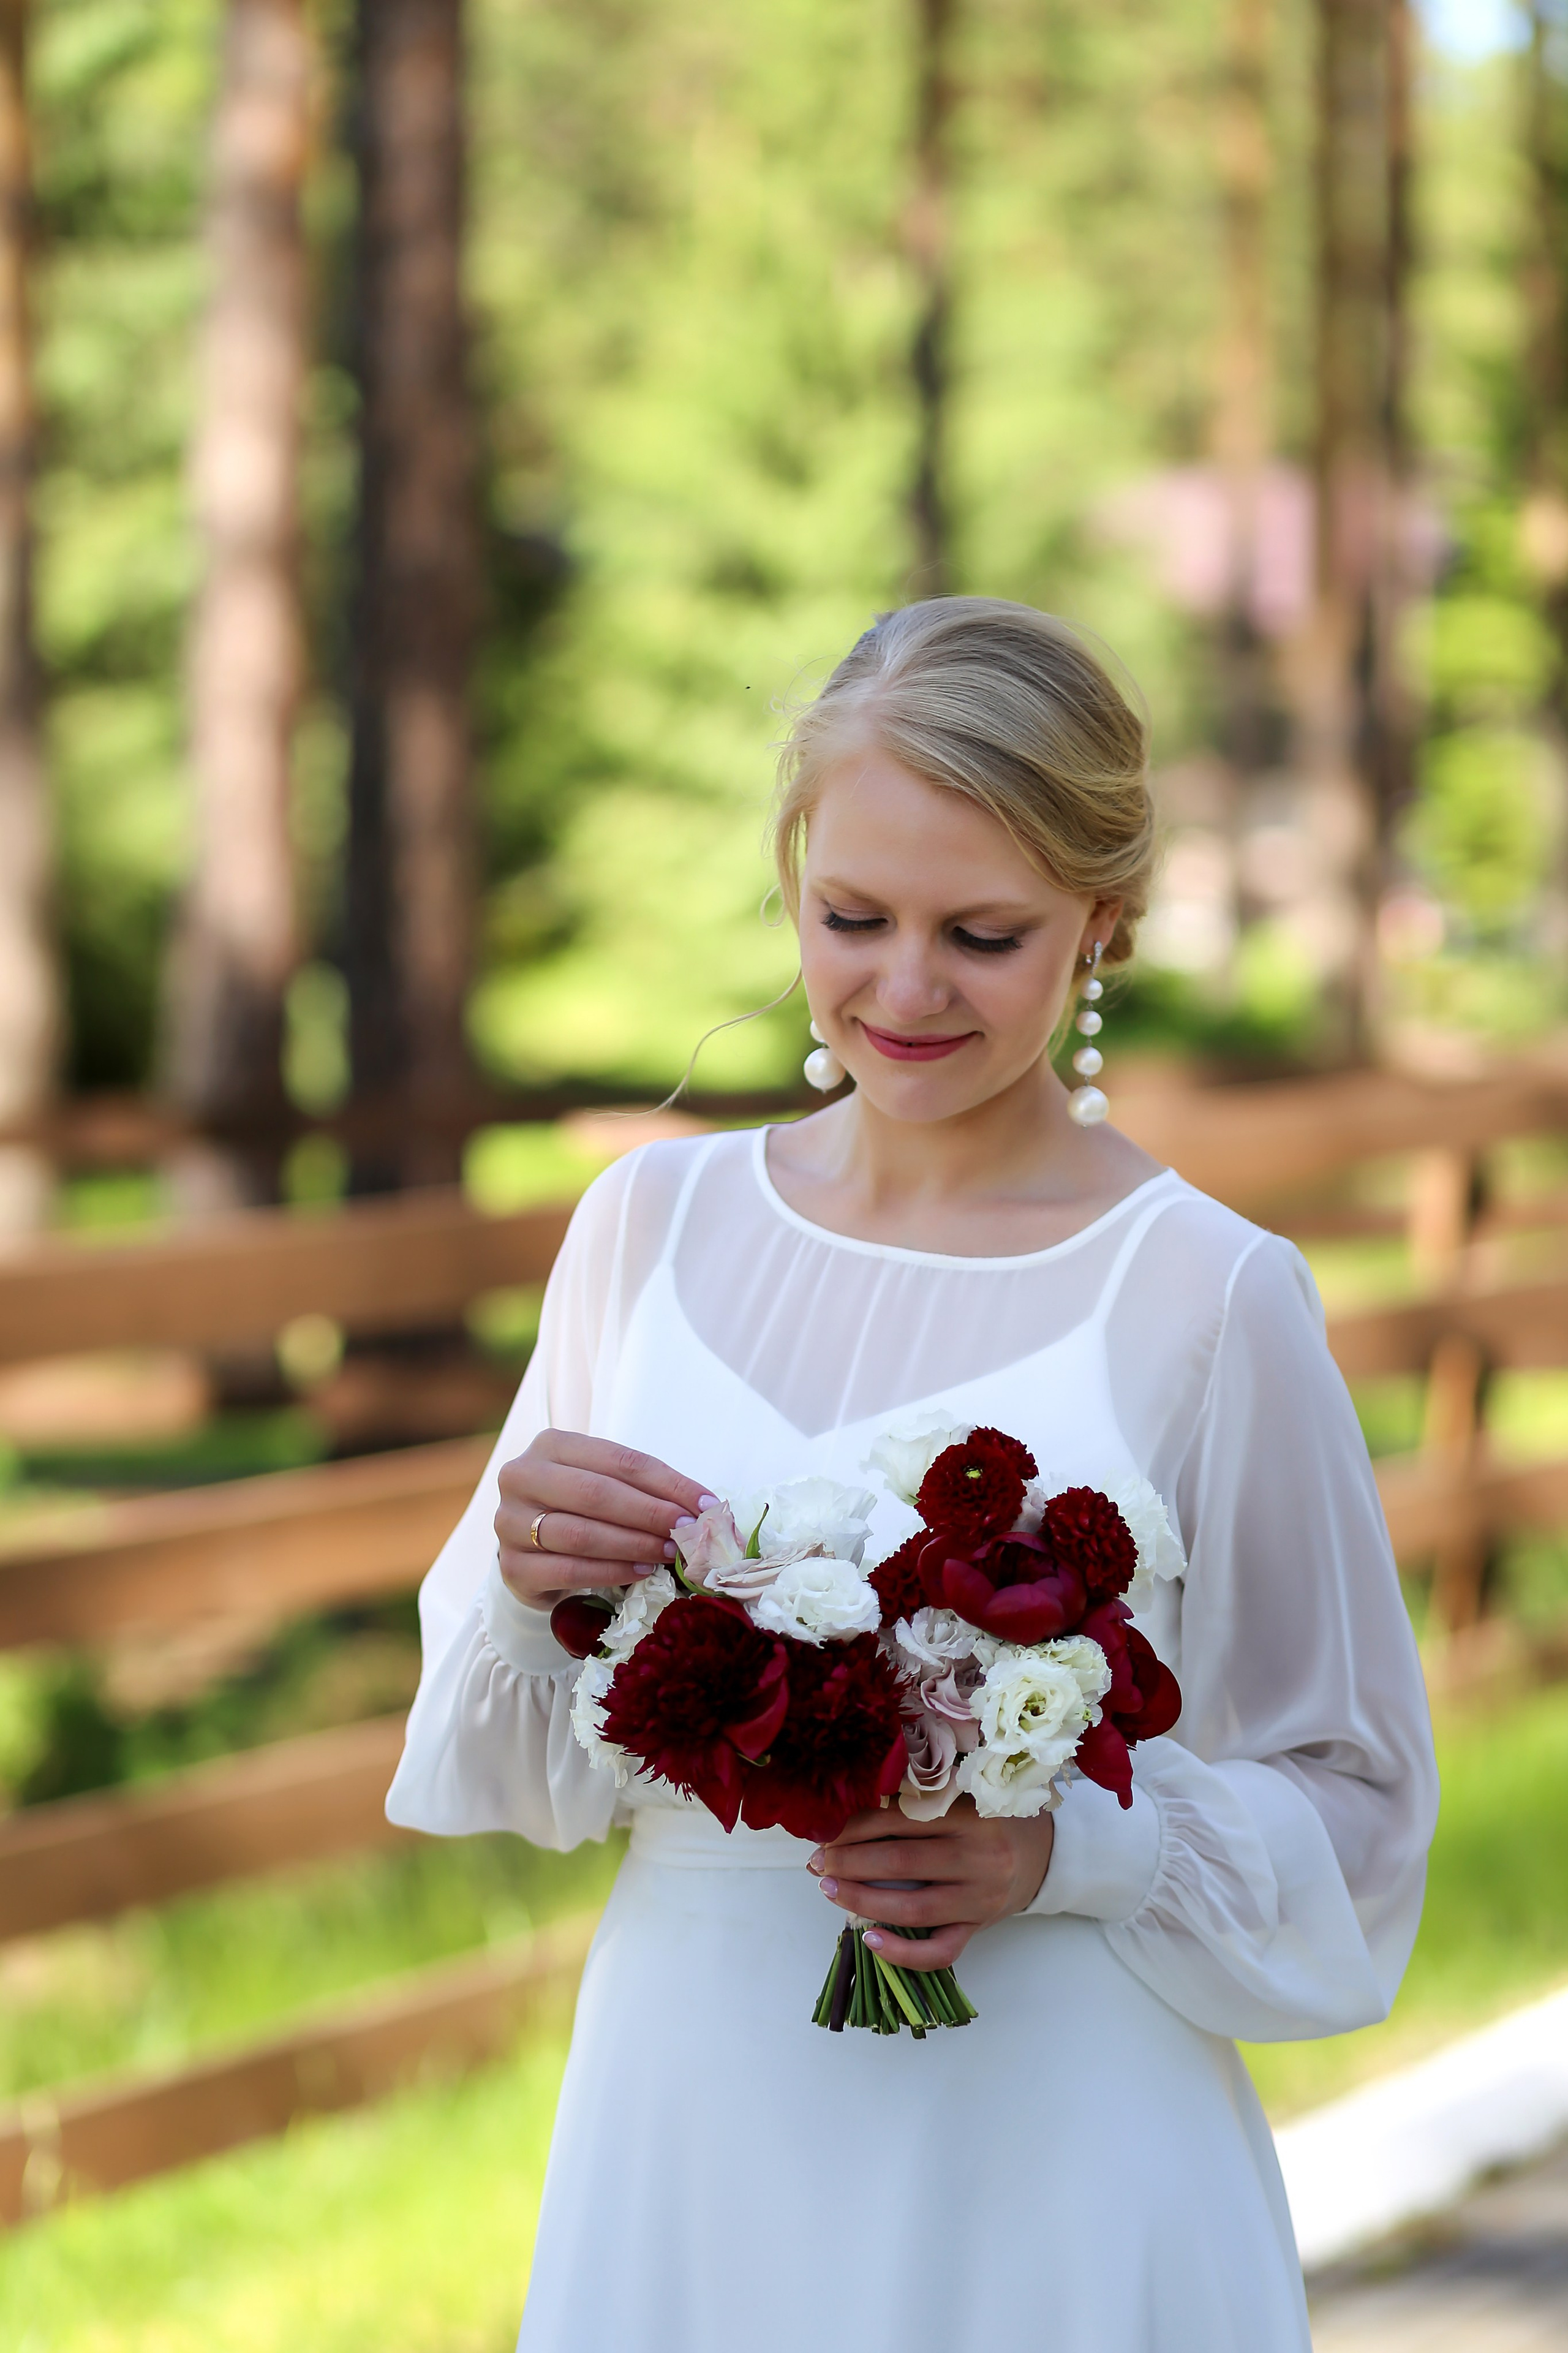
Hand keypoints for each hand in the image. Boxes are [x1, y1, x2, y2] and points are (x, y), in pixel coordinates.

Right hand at [495, 1430, 714, 1609]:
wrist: (532, 1552)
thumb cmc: (578, 1509)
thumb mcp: (605, 1484)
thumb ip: (642, 1489)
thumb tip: (703, 1508)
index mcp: (550, 1445)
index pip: (618, 1460)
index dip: (668, 1482)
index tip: (705, 1504)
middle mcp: (522, 1477)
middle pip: (596, 1493)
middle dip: (651, 1513)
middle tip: (689, 1531)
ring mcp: (509, 1522)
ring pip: (582, 1533)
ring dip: (635, 1544)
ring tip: (670, 1553)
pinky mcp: (512, 1567)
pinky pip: (569, 1570)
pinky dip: (611, 1572)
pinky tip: (641, 1572)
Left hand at [807, 1798, 1054, 1971]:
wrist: (1045, 1852)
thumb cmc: (994, 1817)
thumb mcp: (966, 1794)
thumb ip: (922, 1799)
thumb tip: (855, 1803)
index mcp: (971, 1814)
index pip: (900, 1820)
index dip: (856, 1827)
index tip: (825, 1831)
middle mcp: (979, 1857)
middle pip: (901, 1863)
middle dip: (850, 1863)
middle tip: (817, 1862)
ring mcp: (981, 1898)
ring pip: (914, 1908)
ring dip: (863, 1900)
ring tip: (829, 1889)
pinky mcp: (981, 1928)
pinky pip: (940, 1951)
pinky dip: (903, 1953)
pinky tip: (870, 1940)